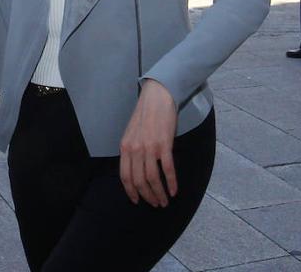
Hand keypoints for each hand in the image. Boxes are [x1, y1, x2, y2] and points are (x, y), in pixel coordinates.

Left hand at [119, 79, 178, 206]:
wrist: (158, 97)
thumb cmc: (147, 114)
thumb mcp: (132, 133)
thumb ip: (132, 150)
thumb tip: (137, 168)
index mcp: (125, 147)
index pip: (125, 176)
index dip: (131, 192)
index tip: (138, 201)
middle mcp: (135, 150)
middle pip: (139, 181)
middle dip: (148, 196)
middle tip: (156, 204)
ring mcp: (149, 148)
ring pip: (152, 179)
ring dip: (159, 193)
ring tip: (165, 201)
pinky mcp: (164, 144)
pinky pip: (167, 169)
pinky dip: (171, 182)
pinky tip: (175, 190)